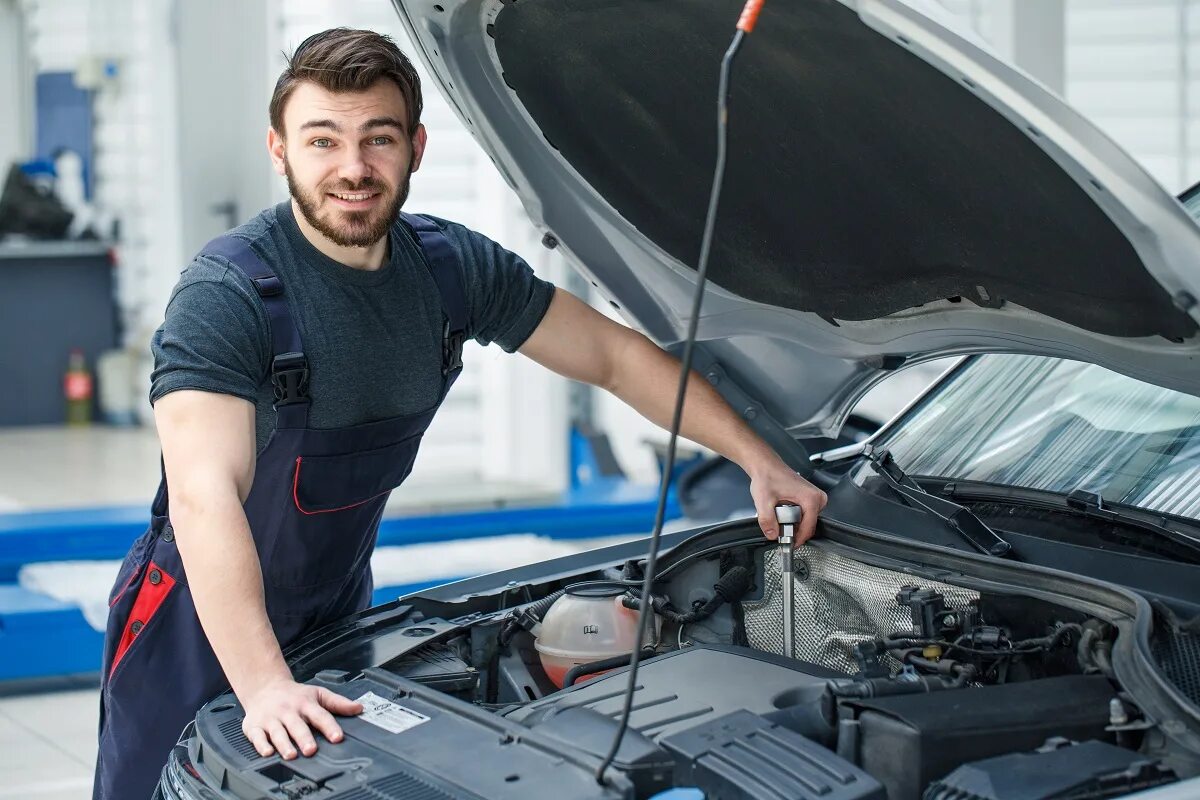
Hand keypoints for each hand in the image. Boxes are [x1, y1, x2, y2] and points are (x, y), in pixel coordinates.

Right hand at [241, 678, 362, 758]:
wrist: (265, 687)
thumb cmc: (294, 695)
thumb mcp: (318, 694)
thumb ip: (338, 703)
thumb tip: (358, 708)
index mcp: (305, 703)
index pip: (320, 715)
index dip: (330, 726)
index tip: (337, 737)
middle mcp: (288, 711)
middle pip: (297, 725)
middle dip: (304, 738)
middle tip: (311, 749)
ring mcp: (271, 719)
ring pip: (278, 732)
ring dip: (284, 744)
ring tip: (291, 754)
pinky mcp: (254, 726)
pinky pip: (257, 736)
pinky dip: (261, 745)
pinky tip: (268, 752)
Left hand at [748, 459, 826, 543]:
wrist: (766, 465)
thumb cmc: (767, 476)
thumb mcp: (763, 501)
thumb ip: (767, 520)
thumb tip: (772, 535)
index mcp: (811, 498)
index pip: (809, 528)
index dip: (797, 539)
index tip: (788, 544)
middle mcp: (818, 497)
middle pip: (808, 526)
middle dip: (793, 530)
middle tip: (778, 526)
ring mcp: (816, 497)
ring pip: (807, 521)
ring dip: (793, 523)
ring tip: (778, 514)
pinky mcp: (811, 498)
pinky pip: (805, 515)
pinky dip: (794, 517)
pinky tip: (783, 511)